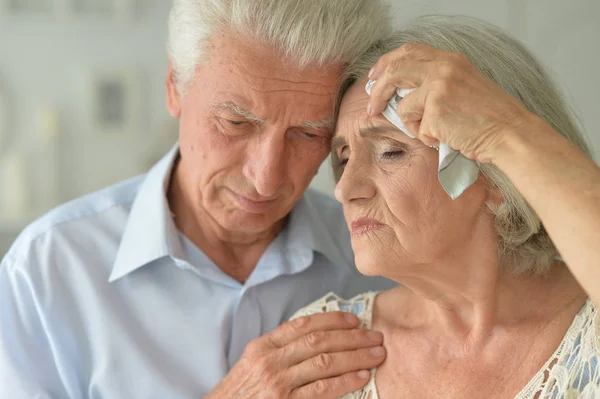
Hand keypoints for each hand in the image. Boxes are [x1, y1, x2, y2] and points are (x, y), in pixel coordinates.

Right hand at [206, 312, 384, 398]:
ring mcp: (278, 382)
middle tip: (376, 336)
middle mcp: (270, 360)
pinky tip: (361, 376)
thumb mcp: (253, 363)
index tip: (354, 319)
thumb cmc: (240, 392)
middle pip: (319, 341)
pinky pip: (321, 390)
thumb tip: (316, 337)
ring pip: (324, 362)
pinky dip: (344, 381)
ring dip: (355, 356)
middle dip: (352, 337)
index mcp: (263, 346)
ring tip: (376, 354)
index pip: (303, 325)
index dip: (332, 319)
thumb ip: (280, 349)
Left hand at [367, 42, 538, 163]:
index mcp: (450, 60)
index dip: (386, 63)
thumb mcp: (464, 86)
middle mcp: (443, 68)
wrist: (510, 134)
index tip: (374, 77)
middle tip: (371, 107)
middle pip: (394, 71)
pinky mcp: (436, 110)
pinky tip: (447, 139)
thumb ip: (436, 83)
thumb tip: (400, 93)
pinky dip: (427, 139)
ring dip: (414, 126)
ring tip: (437, 133)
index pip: (409, 51)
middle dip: (378, 90)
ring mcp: (438, 88)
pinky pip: (416, 129)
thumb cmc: (489, 118)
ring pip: (404, 107)